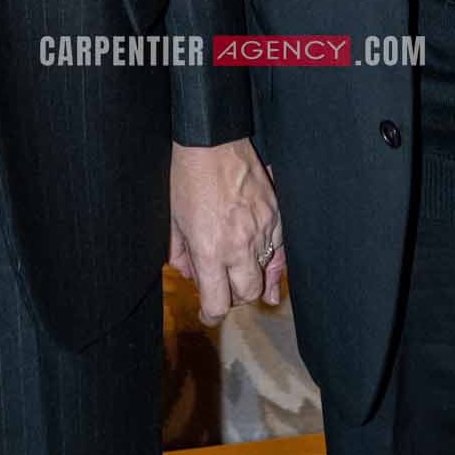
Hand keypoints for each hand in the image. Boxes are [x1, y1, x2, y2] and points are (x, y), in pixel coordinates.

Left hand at [168, 138, 283, 320]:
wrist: (212, 140)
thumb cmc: (188, 176)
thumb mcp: (174, 220)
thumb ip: (181, 255)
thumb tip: (190, 274)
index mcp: (210, 250)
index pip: (218, 304)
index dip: (211, 314)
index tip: (208, 312)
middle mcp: (239, 246)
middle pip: (247, 295)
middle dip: (234, 297)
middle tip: (224, 288)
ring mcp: (262, 230)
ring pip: (267, 274)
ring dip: (253, 277)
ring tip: (242, 272)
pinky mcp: (276, 214)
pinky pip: (280, 249)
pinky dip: (273, 259)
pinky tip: (267, 264)